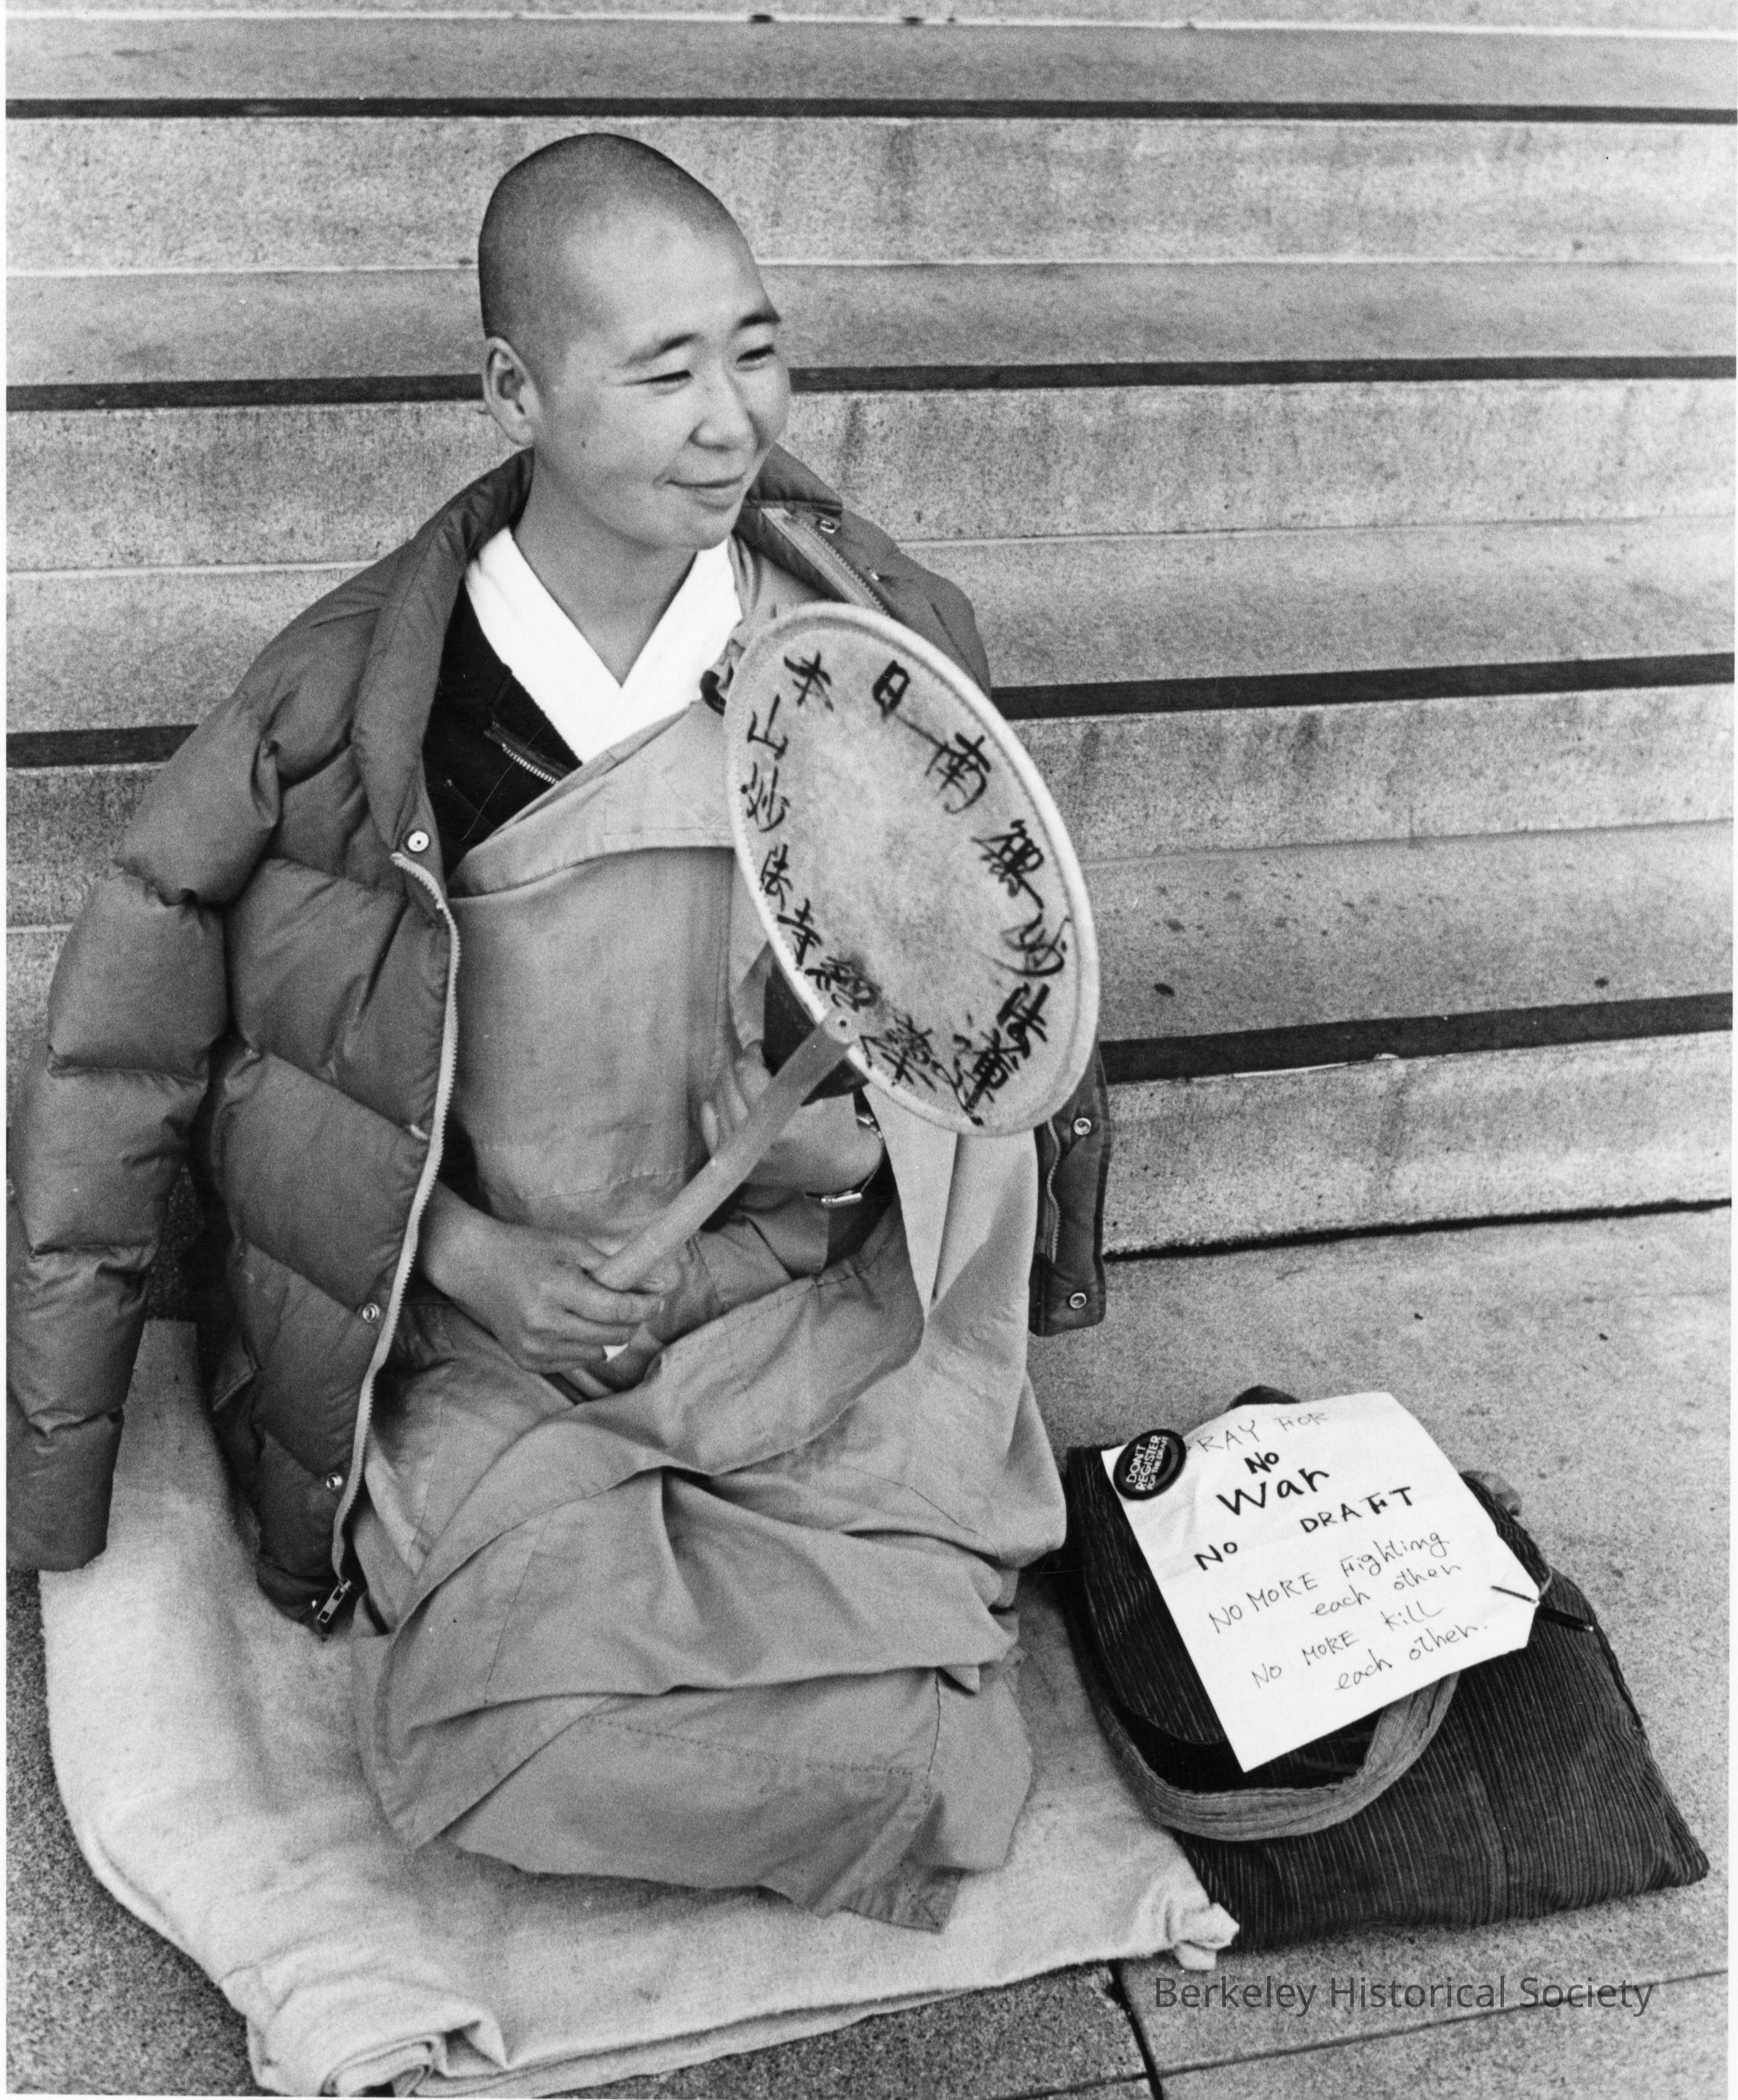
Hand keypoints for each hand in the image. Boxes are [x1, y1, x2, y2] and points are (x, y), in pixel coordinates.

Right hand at [416, 1183, 670, 1376]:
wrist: (476, 1266)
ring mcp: (534, 1346)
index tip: (657, 1299)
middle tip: (632, 1303)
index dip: (646, 1306)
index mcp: (557, 1288)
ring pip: (598, 1353)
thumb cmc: (527, 1250)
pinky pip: (575, 1362)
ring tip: (597, 1311)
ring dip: (608, 1335)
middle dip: (632, 1320)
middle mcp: (544, 1322)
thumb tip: (659, 1284)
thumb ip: (616, 1267)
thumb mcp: (573, 1247)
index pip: (617, 1310)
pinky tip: (573, 1324)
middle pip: (613, 1336)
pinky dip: (584, 1346)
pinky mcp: (527, 1360)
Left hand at [698, 1051, 882, 1197]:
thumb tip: (789, 1027)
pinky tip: (729, 1098)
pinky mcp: (737, 1167)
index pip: (748, 1074)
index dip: (752, 1053)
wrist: (836, 1169)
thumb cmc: (837, 1122)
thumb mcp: (834, 1089)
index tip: (762, 1049)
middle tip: (753, 1060)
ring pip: (716, 1102)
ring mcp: (747, 1159)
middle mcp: (762, 1145)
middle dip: (739, 1066)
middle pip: (728, 1086)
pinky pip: (709, 1125)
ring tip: (745, 1077)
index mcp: (788, 1127)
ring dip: (727, 1083)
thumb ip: (812, 1062)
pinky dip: (715, 1106)